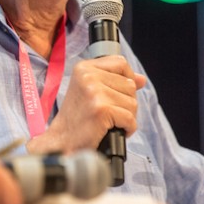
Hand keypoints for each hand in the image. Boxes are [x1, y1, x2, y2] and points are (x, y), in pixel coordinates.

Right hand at [27, 55, 145, 153]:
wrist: (62, 141)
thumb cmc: (77, 118)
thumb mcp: (91, 91)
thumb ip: (116, 80)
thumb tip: (142, 79)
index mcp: (84, 68)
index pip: (120, 63)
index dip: (127, 79)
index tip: (118, 93)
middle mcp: (88, 76)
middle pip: (130, 85)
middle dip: (126, 102)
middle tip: (109, 113)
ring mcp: (94, 92)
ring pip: (132, 103)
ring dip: (127, 117)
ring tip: (109, 122)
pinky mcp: (101, 110)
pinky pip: (130, 119)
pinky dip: (127, 129)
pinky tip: (113, 131)